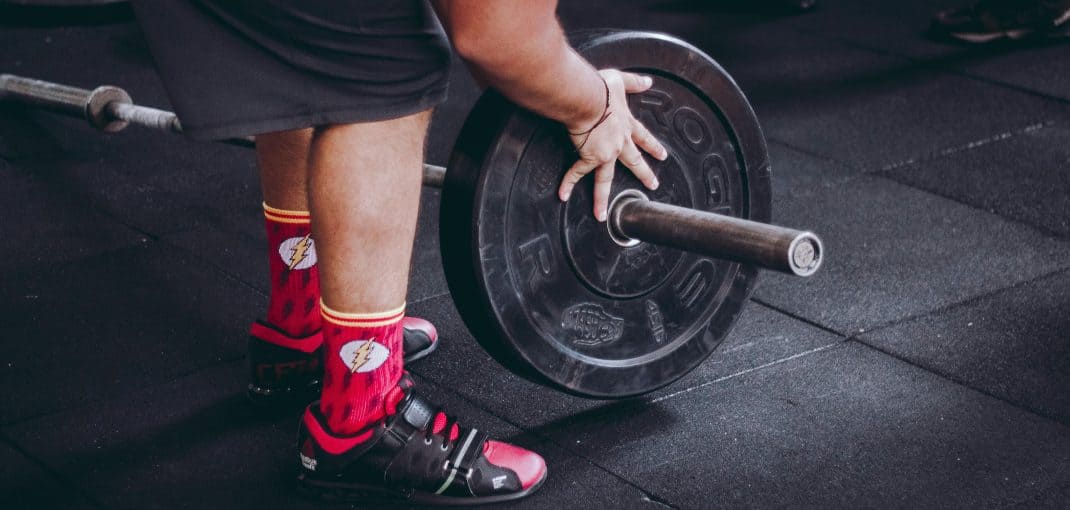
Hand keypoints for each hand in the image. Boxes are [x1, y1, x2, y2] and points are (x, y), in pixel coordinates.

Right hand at [559, 69, 668, 221]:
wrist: (588, 99)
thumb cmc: (600, 88)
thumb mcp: (621, 81)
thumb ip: (634, 82)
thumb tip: (648, 82)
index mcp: (626, 125)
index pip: (644, 137)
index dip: (653, 146)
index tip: (662, 156)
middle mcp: (619, 142)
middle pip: (634, 162)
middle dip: (644, 174)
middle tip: (652, 185)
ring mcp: (605, 153)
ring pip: (605, 179)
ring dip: (603, 197)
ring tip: (604, 214)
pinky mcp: (588, 156)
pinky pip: (576, 173)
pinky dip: (568, 183)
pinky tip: (562, 195)